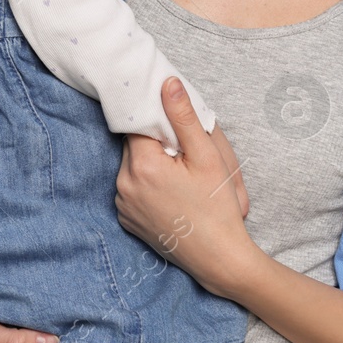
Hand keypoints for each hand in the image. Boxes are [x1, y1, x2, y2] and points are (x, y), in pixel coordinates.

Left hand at [115, 77, 257, 298]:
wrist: (219, 259)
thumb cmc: (217, 208)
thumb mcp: (206, 158)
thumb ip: (184, 118)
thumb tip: (167, 83)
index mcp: (142, 165)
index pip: (137, 122)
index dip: (155, 117)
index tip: (172, 120)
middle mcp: (124, 184)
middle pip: (133, 144)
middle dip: (155, 141)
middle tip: (184, 151)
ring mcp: (123, 205)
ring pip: (132, 166)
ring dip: (150, 162)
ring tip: (180, 175)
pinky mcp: (127, 220)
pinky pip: (131, 189)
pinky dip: (146, 184)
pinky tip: (172, 193)